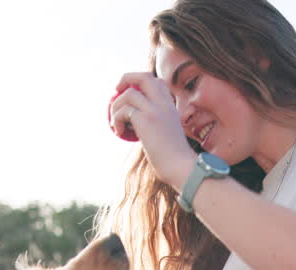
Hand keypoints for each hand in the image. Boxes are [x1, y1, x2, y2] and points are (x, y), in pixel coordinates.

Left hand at [108, 72, 196, 189]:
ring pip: (128, 94)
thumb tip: (136, 122)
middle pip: (143, 77)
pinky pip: (123, 111)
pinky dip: (116, 120)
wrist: (180, 167)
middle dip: (126, 79)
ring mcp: (155, 110)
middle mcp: (164, 103)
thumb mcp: (167, 134)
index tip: (131, 93)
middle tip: (116, 91)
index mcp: (170, 106)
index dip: (141, 82)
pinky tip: (119, 132)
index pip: (157, 81)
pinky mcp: (145, 120)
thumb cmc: (173, 158)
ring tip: (116, 123)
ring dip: (116, 107)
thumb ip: (156, 123)